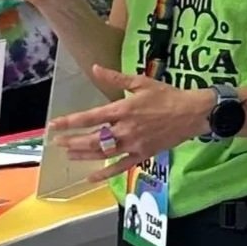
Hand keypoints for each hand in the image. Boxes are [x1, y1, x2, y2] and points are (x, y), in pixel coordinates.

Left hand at [49, 65, 210, 181]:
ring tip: (68, 154)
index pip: (91, 117)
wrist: (191, 113)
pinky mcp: (141, 155)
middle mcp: (125, 129)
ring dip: (83, 154)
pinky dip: (104, 174)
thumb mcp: (141, 81)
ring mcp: (133, 145)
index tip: (55, 125)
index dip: (71, 122)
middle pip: (93, 138)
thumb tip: (94, 68)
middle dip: (72, 141)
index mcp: (123, 109)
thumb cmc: (166, 95)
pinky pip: (119, 167)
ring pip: (103, 153)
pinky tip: (90, 177)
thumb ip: (116, 77)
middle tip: (56, 143)